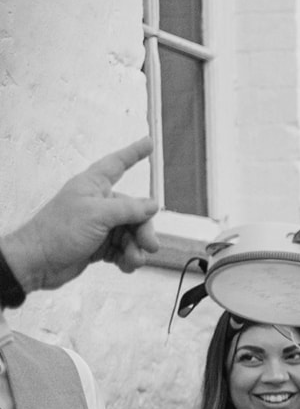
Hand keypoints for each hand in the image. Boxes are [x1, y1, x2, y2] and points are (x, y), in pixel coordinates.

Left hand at [0, 138, 161, 290]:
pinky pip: (123, 249)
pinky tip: (126, 265)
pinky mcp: (99, 244)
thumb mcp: (97, 215)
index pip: (117, 164)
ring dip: (136, 248)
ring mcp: (99, 225)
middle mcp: (98, 203)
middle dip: (144, 229)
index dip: (133, 153)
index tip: (148, 143)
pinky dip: (128, 257)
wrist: (38, 262)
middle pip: (134, 210)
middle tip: (149, 244)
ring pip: (131, 233)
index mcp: (93, 186)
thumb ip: (128, 209)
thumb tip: (152, 205)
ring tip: (134, 260)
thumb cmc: (57, 232)